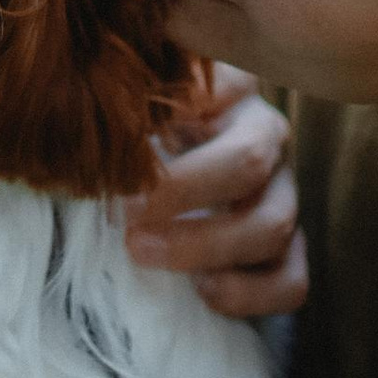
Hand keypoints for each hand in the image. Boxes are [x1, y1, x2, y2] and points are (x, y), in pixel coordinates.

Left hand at [124, 62, 306, 318]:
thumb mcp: (122, 109)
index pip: (225, 84)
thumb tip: (86, 108)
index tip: (121, 136)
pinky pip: (291, 282)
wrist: (149, 193)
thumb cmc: (127, 137)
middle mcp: (265, 132)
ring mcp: (284, 193)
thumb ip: (117, 104)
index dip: (175, 111)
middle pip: (248, 161)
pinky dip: (246, 293)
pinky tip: (199, 291)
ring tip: (138, 251)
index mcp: (229, 87)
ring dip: (203, 245)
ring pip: (273, 225)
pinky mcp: (290, 250)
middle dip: (181, 191)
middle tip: (121, 211)